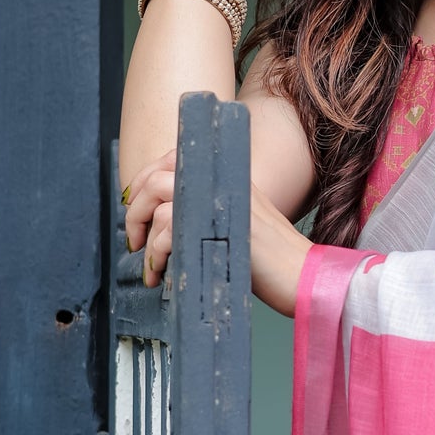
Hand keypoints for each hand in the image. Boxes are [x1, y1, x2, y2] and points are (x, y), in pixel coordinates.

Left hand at [121, 146, 310, 317]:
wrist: (300, 275)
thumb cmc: (269, 259)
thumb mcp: (235, 222)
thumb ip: (204, 210)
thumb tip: (160, 220)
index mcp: (226, 174)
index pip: (171, 159)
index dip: (143, 181)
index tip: (134, 208)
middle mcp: (222, 179)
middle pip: (156, 177)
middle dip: (136, 212)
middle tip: (134, 241)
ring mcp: (220, 198)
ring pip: (158, 202)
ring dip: (146, 239)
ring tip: (152, 267)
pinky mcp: (217, 222)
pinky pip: (169, 229)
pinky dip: (158, 254)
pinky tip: (163, 273)